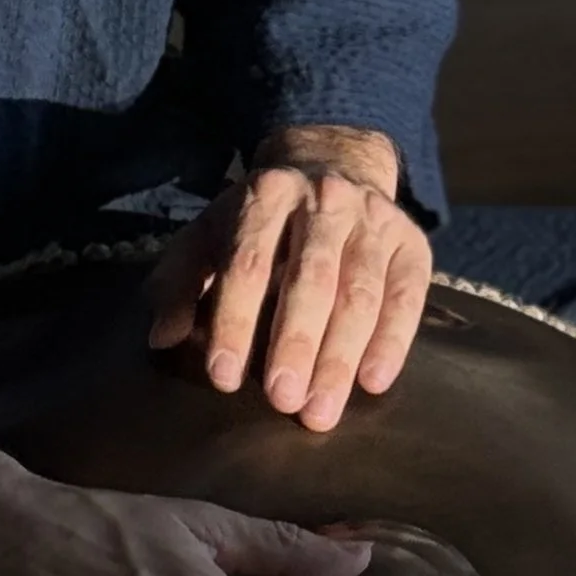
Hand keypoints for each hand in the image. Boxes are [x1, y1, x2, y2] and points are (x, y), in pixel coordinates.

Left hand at [146, 126, 432, 428]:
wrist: (336, 164)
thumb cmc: (262, 220)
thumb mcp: (212, 234)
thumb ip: (181, 282)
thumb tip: (162, 337)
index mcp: (266, 195)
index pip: (248, 263)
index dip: (234, 321)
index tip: (223, 377)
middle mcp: (325, 201)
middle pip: (311, 280)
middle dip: (296, 343)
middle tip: (283, 401)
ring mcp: (374, 221)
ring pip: (360, 293)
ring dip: (341, 356)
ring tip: (321, 410)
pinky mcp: (413, 244)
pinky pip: (407, 297)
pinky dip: (393, 341)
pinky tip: (374, 382)